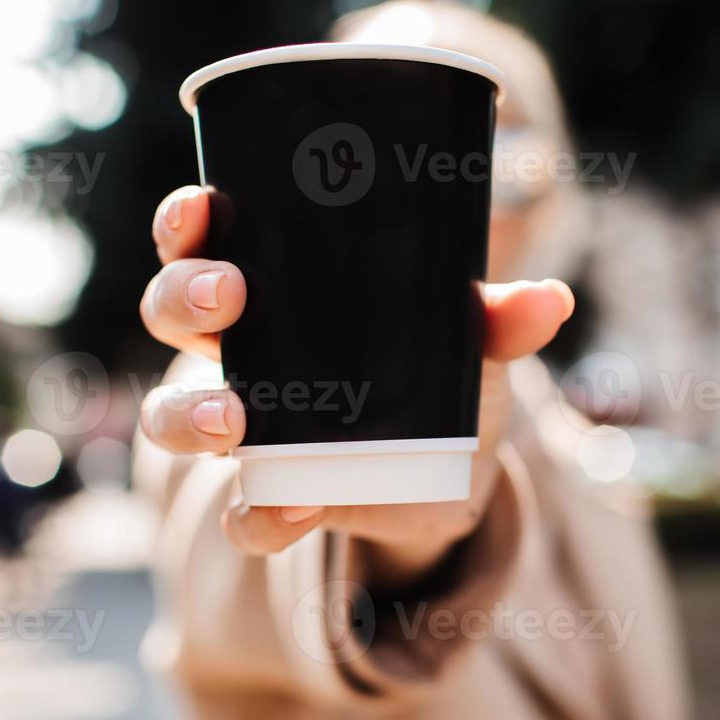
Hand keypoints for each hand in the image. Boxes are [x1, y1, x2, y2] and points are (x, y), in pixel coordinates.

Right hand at [139, 185, 573, 584]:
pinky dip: (260, 516)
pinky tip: (294, 509)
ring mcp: (245, 431)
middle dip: (182, 298)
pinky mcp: (272, 501)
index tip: (201, 203)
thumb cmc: (440, 374)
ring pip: (173, 419)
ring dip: (189, 414)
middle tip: (228, 296)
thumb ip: (498, 318)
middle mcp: (239, 355)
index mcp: (272, 291)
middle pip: (170, 313)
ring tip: (232, 419)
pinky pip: (242, 516)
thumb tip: (549, 300)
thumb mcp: (469, 339)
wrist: (453, 476)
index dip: (185, 222)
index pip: (201, 242)